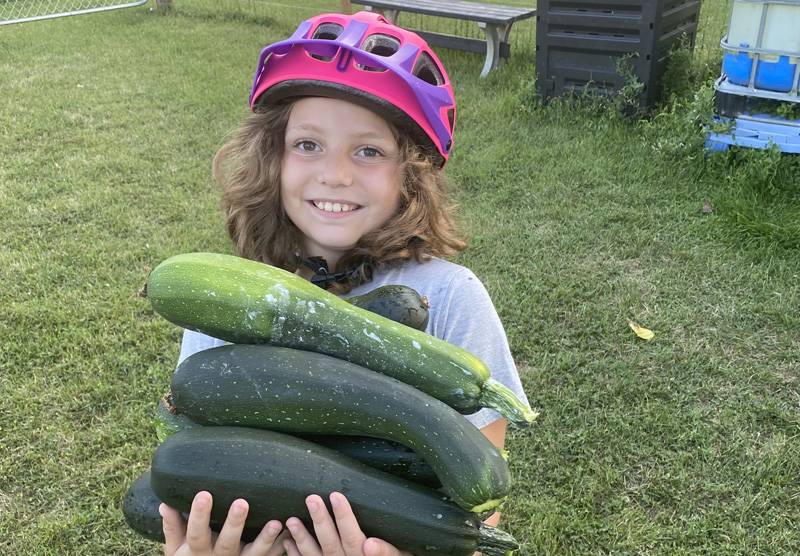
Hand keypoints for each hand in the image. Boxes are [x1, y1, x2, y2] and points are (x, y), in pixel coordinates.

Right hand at [160, 491, 287, 555]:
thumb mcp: (176, 549)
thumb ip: (173, 528)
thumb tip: (164, 503)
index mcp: (199, 551)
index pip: (197, 533)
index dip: (199, 515)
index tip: (204, 493)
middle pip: (227, 542)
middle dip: (235, 523)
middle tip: (242, 502)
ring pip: (254, 553)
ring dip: (266, 538)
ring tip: (276, 522)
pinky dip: (282, 546)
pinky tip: (291, 531)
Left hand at [282, 492, 411, 555]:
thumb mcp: (399, 555)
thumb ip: (387, 551)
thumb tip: (370, 544)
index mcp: (364, 555)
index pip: (353, 535)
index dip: (344, 516)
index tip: (336, 495)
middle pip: (331, 543)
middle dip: (321, 520)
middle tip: (311, 498)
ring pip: (316, 555)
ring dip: (302, 538)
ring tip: (291, 520)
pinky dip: (296, 555)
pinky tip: (288, 542)